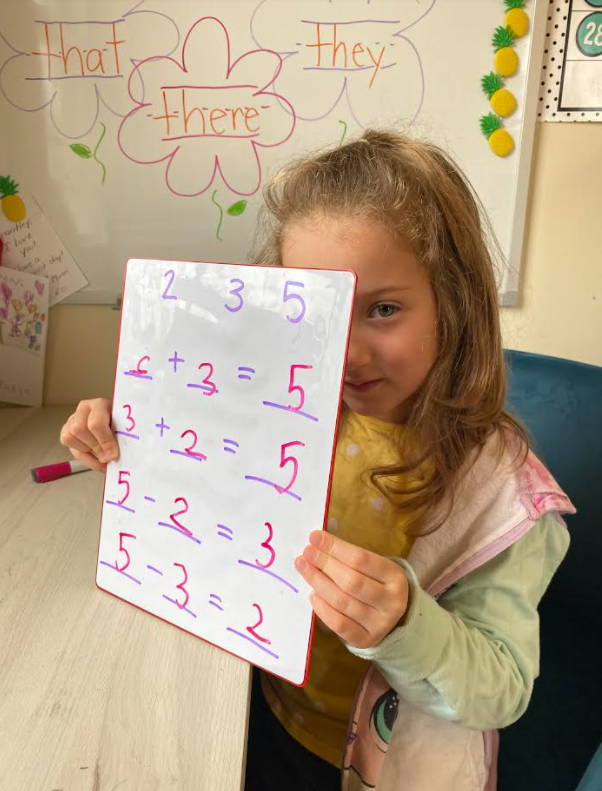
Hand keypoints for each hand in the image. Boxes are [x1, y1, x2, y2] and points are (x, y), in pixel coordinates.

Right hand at [59, 398, 118, 472]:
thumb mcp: (124, 428)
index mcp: (100, 404)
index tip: (113, 455)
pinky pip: (70, 449)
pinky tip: (96, 460)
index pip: (96, 422)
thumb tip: (110, 456)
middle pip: (79, 429)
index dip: (105, 441)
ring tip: (103, 456)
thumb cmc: (122, 426)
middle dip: (95, 447)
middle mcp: (84, 409)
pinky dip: (85, 459)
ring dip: (88, 451)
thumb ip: (120, 438)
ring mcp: (72, 419)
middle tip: (108, 457)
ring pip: (69, 437)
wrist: (116, 426)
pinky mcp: (66, 432)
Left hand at [294, 531, 408, 648]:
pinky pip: (339, 624)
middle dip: (325, 564)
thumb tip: (317, 543)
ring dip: (318, 583)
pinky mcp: (366, 640)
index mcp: (395, 576)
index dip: (335, 547)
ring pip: (342, 602)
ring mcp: (380, 624)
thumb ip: (349, 557)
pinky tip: (312, 595)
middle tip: (306, 553)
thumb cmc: (376, 583)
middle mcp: (392, 601)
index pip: (361, 559)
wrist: (392, 617)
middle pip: (351, 581)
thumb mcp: (373, 567)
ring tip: (304, 568)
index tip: (314, 537)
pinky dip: (323, 609)